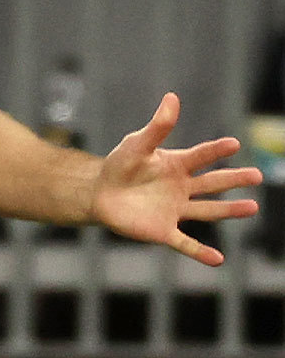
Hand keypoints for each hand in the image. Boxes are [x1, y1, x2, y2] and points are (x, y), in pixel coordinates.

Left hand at [91, 93, 261, 265]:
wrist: (99, 194)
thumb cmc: (120, 166)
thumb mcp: (136, 145)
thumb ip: (156, 127)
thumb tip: (172, 97)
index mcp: (176, 165)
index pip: (200, 156)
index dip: (215, 150)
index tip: (233, 143)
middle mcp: (182, 188)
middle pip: (212, 183)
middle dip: (233, 179)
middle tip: (256, 175)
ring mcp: (175, 210)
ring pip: (207, 211)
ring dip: (228, 210)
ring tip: (252, 208)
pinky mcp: (163, 230)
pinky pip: (185, 243)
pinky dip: (200, 252)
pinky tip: (218, 260)